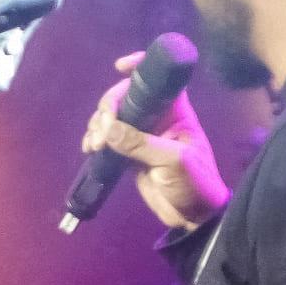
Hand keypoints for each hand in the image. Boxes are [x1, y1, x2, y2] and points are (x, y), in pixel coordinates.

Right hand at [81, 51, 230, 231]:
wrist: (194, 217)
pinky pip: (108, 138)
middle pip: (126, 96)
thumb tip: (107, 129)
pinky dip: (95, 139)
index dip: (140, 66)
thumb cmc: (195, 184)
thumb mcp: (173, 161)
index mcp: (176, 111)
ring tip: (95, 144)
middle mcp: (158, 117)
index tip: (119, 68)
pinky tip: (90, 149)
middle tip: (102, 131)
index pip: (158, 79)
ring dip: (98, 124)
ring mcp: (142, 135)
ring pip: (113, 116)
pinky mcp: (130, 153)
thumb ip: (141, 145)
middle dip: (108, 107)